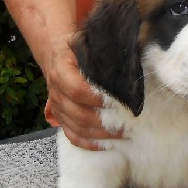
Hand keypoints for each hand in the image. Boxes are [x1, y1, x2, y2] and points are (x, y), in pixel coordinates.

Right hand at [43, 35, 123, 149]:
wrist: (55, 55)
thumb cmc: (76, 48)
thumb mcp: (85, 41)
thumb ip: (103, 51)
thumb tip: (132, 55)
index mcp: (61, 70)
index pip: (77, 90)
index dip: (97, 99)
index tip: (119, 102)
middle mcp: (56, 92)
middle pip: (79, 115)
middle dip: (106, 122)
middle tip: (129, 124)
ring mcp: (57, 108)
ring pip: (78, 128)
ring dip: (102, 135)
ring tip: (125, 134)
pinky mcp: (61, 118)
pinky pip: (73, 136)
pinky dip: (90, 144)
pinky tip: (108, 145)